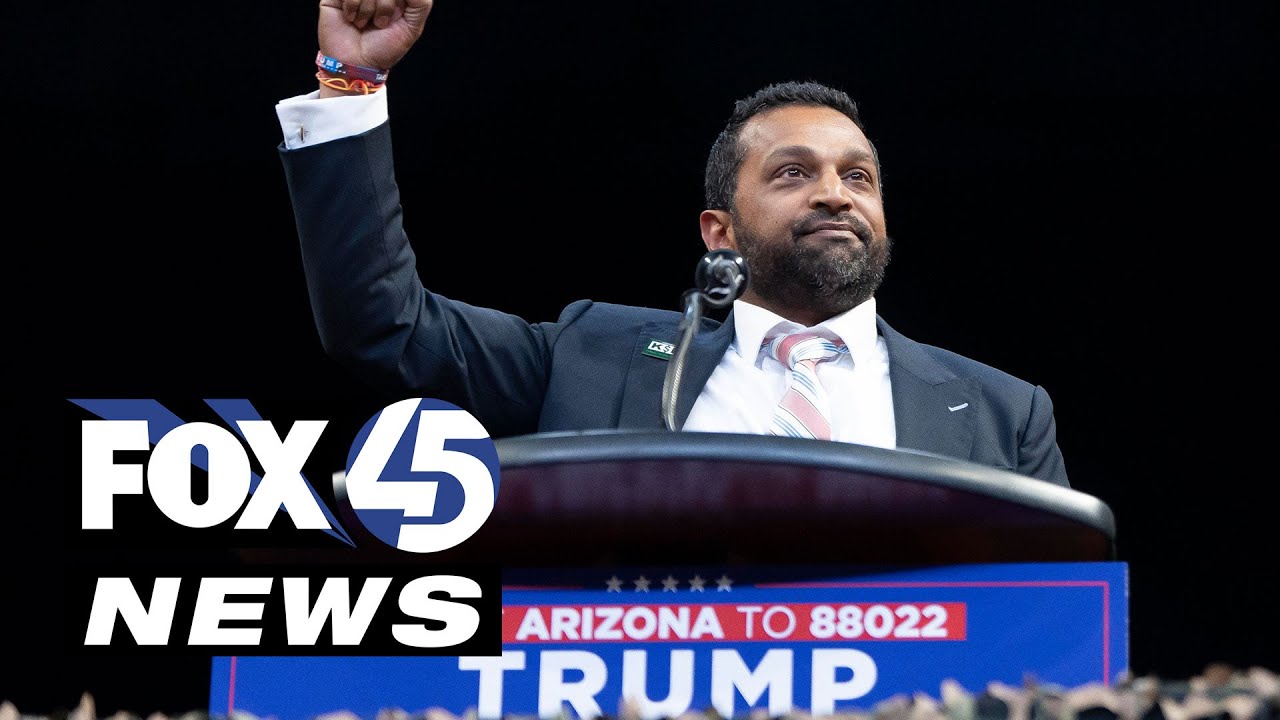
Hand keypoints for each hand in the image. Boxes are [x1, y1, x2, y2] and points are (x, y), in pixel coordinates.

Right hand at [318, 0, 432, 72]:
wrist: (356, 65)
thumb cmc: (384, 49)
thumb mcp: (412, 27)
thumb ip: (420, 2)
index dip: (392, 4)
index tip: (394, 17)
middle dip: (384, 6)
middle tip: (380, 24)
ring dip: (367, 9)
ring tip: (364, 24)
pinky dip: (352, 6)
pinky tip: (351, 19)